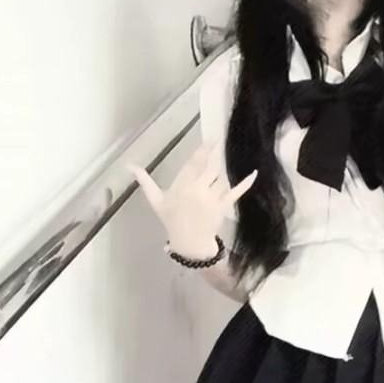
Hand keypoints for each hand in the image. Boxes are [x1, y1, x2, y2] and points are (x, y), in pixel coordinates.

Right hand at [129, 144, 255, 258]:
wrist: (189, 243)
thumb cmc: (172, 220)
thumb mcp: (156, 200)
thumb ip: (145, 181)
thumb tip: (129, 165)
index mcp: (181, 186)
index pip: (193, 164)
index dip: (202, 151)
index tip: (209, 140)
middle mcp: (197, 190)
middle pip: (209, 168)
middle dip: (214, 155)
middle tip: (219, 142)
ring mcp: (212, 199)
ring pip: (221, 178)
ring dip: (222, 170)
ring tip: (226, 157)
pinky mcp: (223, 207)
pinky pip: (236, 192)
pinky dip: (246, 183)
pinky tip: (254, 173)